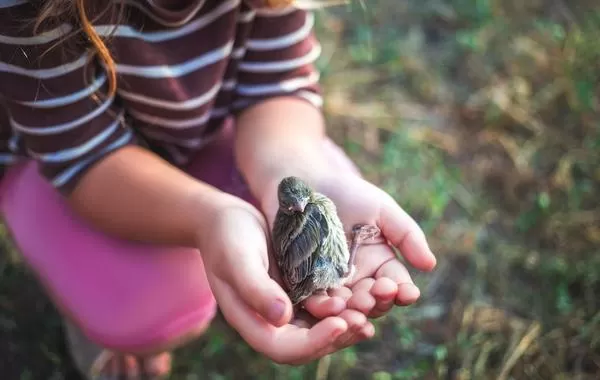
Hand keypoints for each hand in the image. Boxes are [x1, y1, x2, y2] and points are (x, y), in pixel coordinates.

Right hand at [196, 194, 373, 364]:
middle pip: (309, 345)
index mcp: (253, 322)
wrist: (226, 220)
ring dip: (347, 323)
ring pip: (321, 328)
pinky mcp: (299, 291)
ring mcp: (287, 308)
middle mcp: (272, 322)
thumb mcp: (237, 259)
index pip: (286, 347)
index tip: (340, 323)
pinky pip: (325, 307)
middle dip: (338, 336)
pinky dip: (345, 306)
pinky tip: (365, 296)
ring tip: (371, 310)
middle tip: (364, 320)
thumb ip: (256, 289)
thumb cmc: (227, 237)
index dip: (315, 342)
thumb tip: (282, 318)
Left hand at [259, 143, 436, 320]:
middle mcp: (358, 280)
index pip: (396, 284)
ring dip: (352, 311)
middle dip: (377, 301)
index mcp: (380, 264)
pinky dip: (323, 308)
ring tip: (355, 306)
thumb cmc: (348, 193)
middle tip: (377, 294)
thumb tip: (430, 265)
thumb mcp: (382, 209)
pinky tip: (329, 307)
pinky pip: (315, 302)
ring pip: (345, 307)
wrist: (306, 183)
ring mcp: (331, 285)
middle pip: (373, 301)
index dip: (403, 291)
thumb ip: (406, 235)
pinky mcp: (304, 285)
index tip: (407, 292)